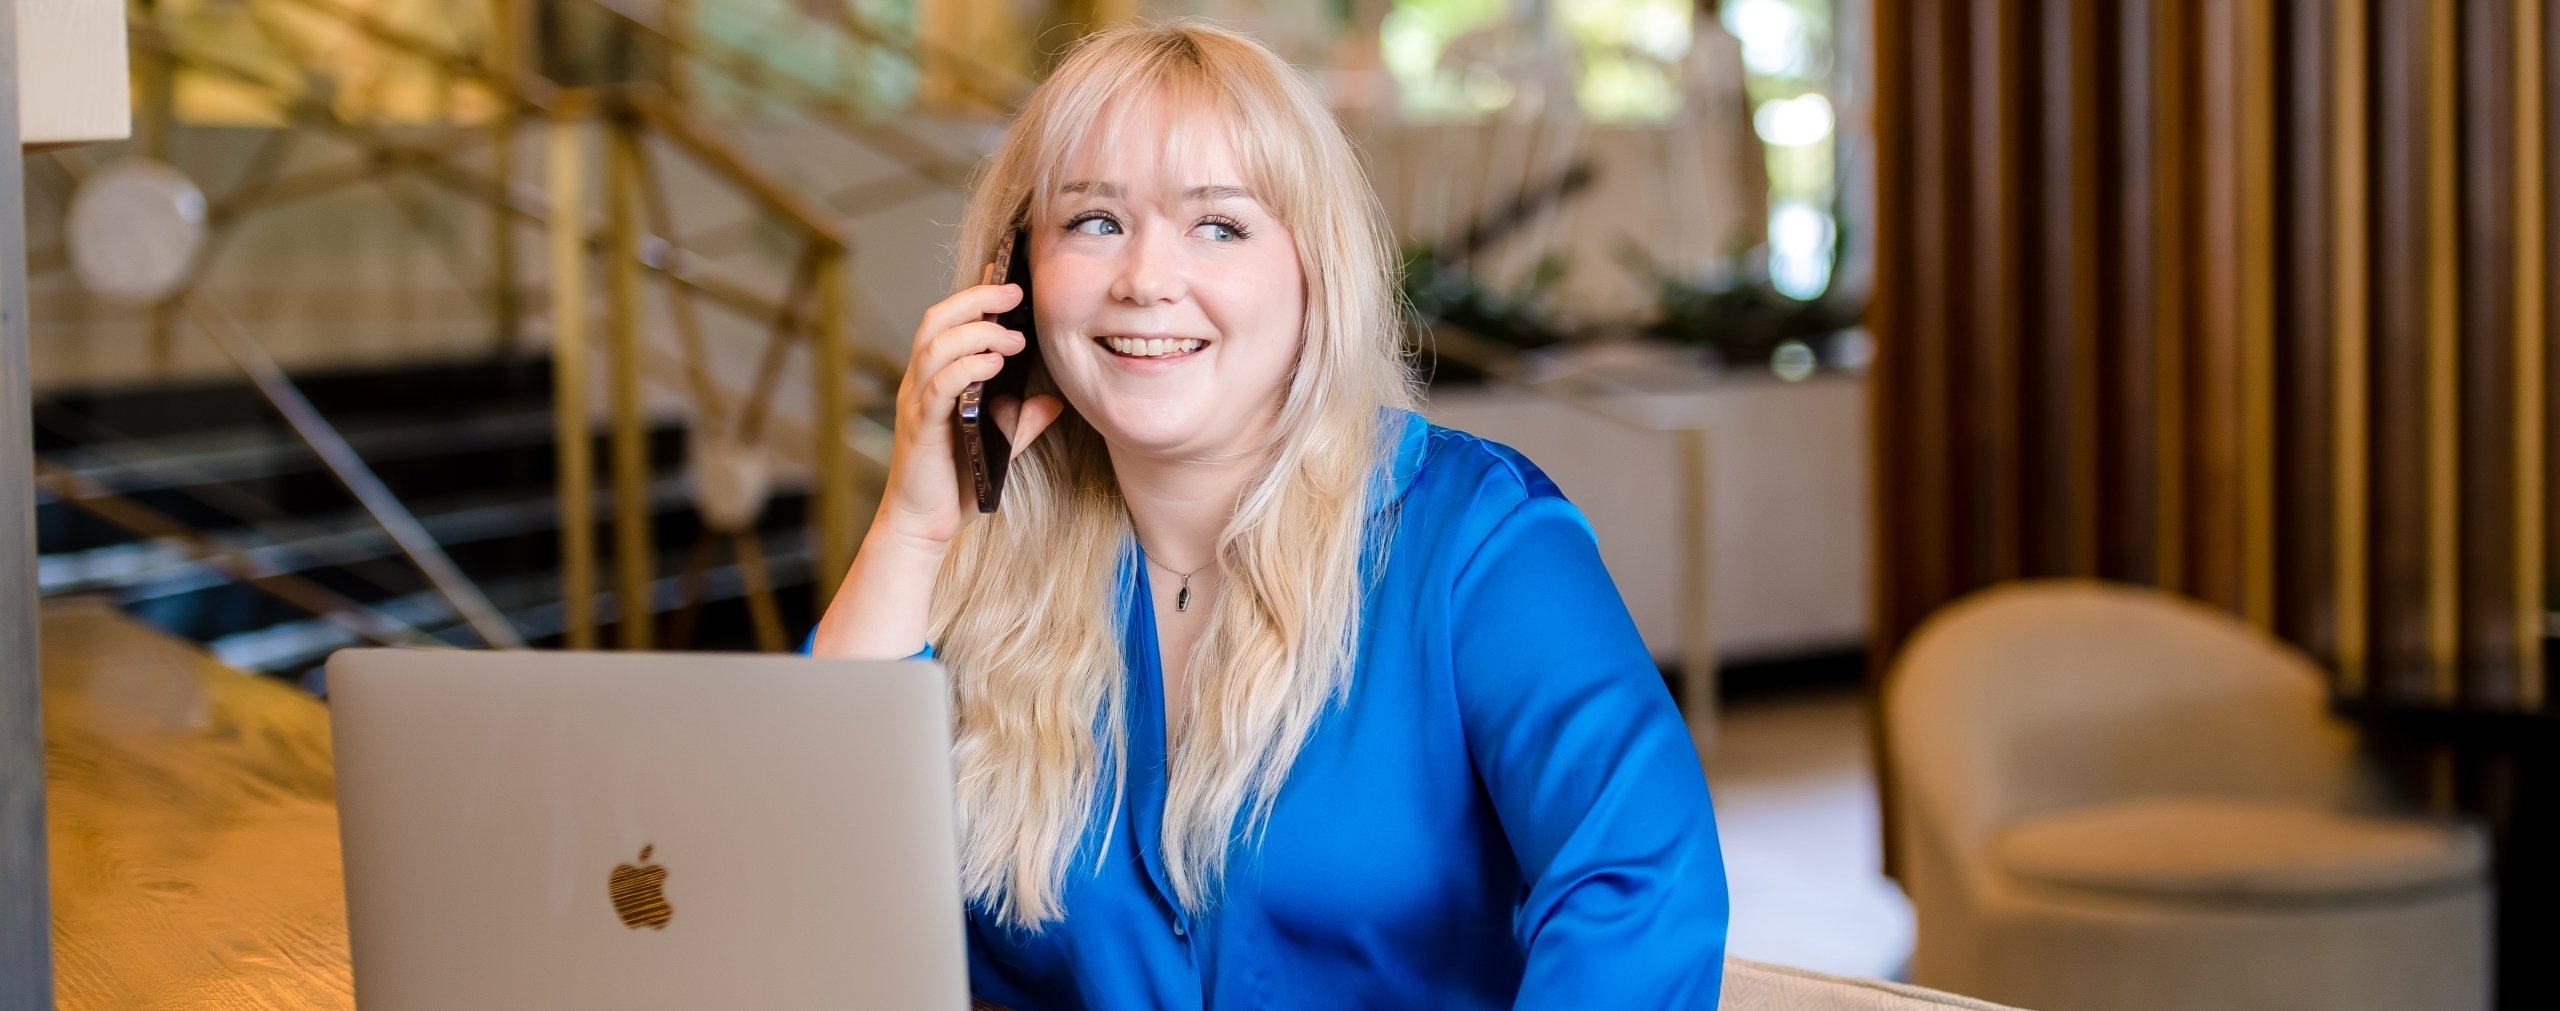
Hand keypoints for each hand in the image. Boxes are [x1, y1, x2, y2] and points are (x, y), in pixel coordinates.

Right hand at [872, 282, 1065, 550]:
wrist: (925, 526)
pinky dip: (966, 367)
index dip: (974, 292)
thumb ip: (1023, 421)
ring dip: (977, 332)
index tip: (1007, 273)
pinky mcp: (920, 427)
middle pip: (937, 320)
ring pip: (936, 345)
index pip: (949, 321)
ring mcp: (916, 403)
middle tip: (1015, 290)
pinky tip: (994, 364)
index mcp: (935, 379)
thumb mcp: (1001, 445)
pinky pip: (939, 386)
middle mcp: (919, 383)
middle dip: (976, 297)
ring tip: (1013, 335)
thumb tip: (1056, 401)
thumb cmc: (957, 482)